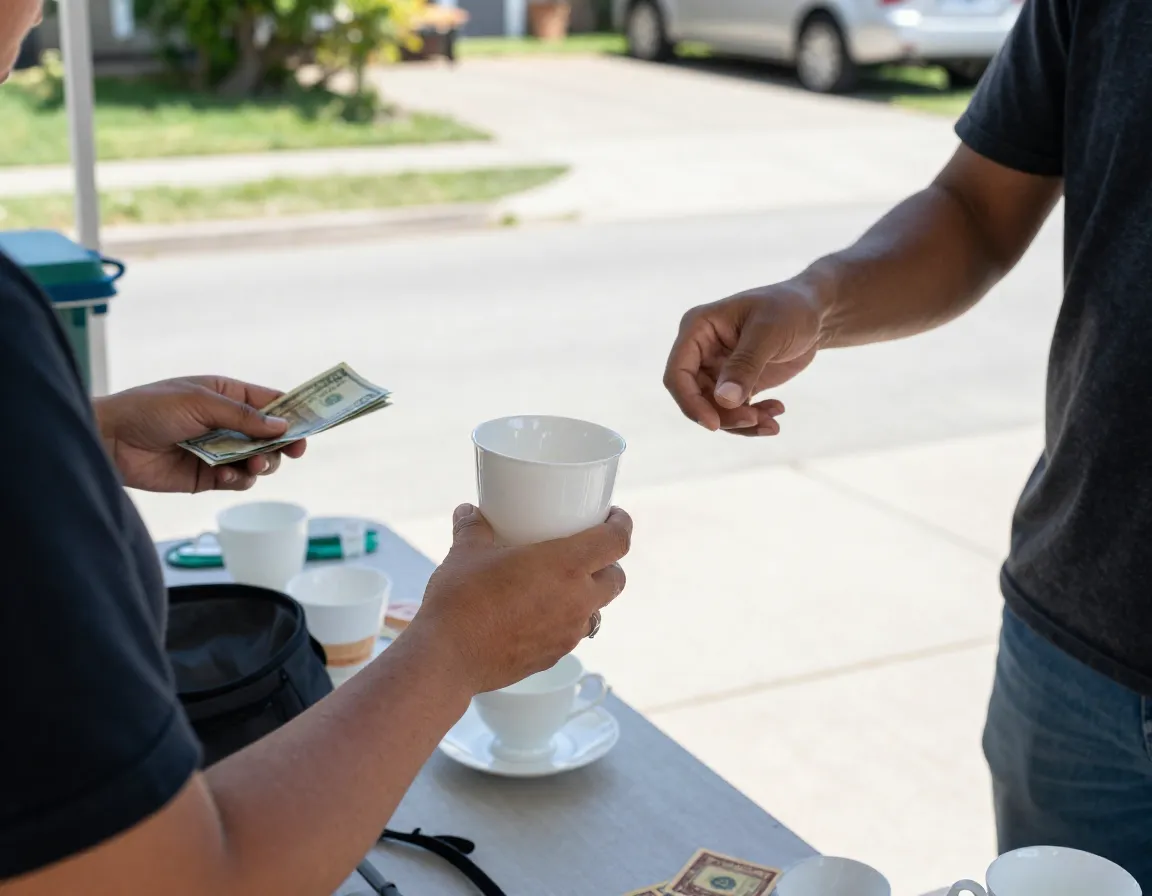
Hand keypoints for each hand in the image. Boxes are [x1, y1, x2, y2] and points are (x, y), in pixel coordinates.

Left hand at [93, 376, 307, 492]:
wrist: (110, 441)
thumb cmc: (150, 409)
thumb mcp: (201, 402)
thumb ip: (243, 417)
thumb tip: (283, 426)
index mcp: (227, 395)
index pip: (271, 403)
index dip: (294, 413)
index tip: (314, 424)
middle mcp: (227, 423)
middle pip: (272, 436)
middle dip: (283, 443)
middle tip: (294, 451)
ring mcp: (219, 451)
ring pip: (260, 461)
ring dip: (262, 463)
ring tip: (251, 464)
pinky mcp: (208, 477)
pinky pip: (237, 481)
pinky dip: (238, 480)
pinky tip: (225, 476)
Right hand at [409, 504, 631, 694]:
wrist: (448, 657)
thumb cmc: (461, 599)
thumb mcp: (465, 553)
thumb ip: (473, 528)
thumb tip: (468, 512)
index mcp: (566, 565)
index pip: (616, 541)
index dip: (622, 525)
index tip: (613, 516)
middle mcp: (577, 600)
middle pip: (616, 579)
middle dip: (609, 564)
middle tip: (588, 552)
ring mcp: (568, 633)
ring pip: (597, 610)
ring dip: (589, 596)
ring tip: (563, 586)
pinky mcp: (554, 657)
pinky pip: (572, 634)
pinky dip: (565, 621)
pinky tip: (540, 616)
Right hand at [663, 280, 823, 434]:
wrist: (814, 312)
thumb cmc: (789, 309)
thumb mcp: (769, 332)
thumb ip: (745, 365)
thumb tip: (724, 400)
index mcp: (698, 329)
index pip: (678, 373)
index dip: (690, 402)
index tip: (715, 424)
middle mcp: (701, 351)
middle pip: (696, 398)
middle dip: (723, 416)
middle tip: (756, 420)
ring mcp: (717, 369)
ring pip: (715, 410)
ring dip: (741, 422)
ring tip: (772, 423)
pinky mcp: (735, 383)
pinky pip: (734, 411)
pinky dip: (754, 418)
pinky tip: (776, 410)